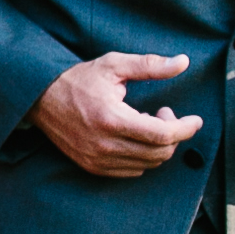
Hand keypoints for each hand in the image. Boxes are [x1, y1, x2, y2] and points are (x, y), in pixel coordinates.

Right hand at [31, 52, 203, 177]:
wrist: (39, 99)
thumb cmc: (78, 79)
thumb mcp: (113, 65)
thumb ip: (150, 65)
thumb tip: (183, 62)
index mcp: (111, 119)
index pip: (163, 135)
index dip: (186, 128)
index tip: (195, 119)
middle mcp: (104, 144)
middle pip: (160, 152)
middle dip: (174, 134)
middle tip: (164, 114)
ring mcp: (97, 159)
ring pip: (148, 164)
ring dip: (158, 146)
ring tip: (147, 124)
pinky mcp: (92, 166)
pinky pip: (132, 171)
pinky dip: (143, 157)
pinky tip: (134, 137)